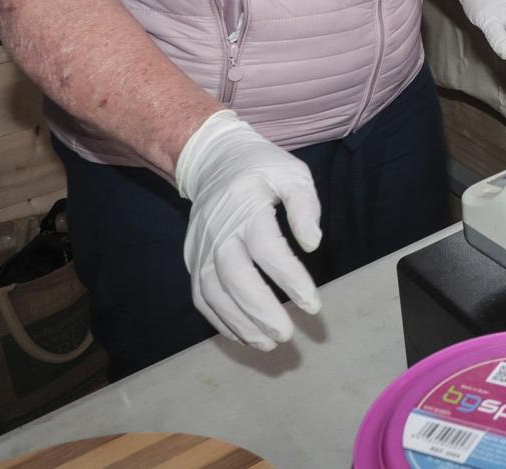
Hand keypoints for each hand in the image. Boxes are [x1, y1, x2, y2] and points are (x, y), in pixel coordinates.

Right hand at [175, 111, 321, 350]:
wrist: (213, 161)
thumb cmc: (261, 169)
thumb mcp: (292, 174)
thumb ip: (305, 206)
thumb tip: (313, 243)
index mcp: (245, 207)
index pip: (267, 249)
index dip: (290, 278)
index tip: (313, 304)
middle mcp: (218, 231)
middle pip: (235, 278)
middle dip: (260, 311)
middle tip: (286, 334)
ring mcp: (200, 248)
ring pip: (213, 293)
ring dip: (239, 323)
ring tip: (268, 344)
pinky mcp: (191, 259)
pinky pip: (201, 297)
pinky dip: (220, 321)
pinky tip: (244, 335)